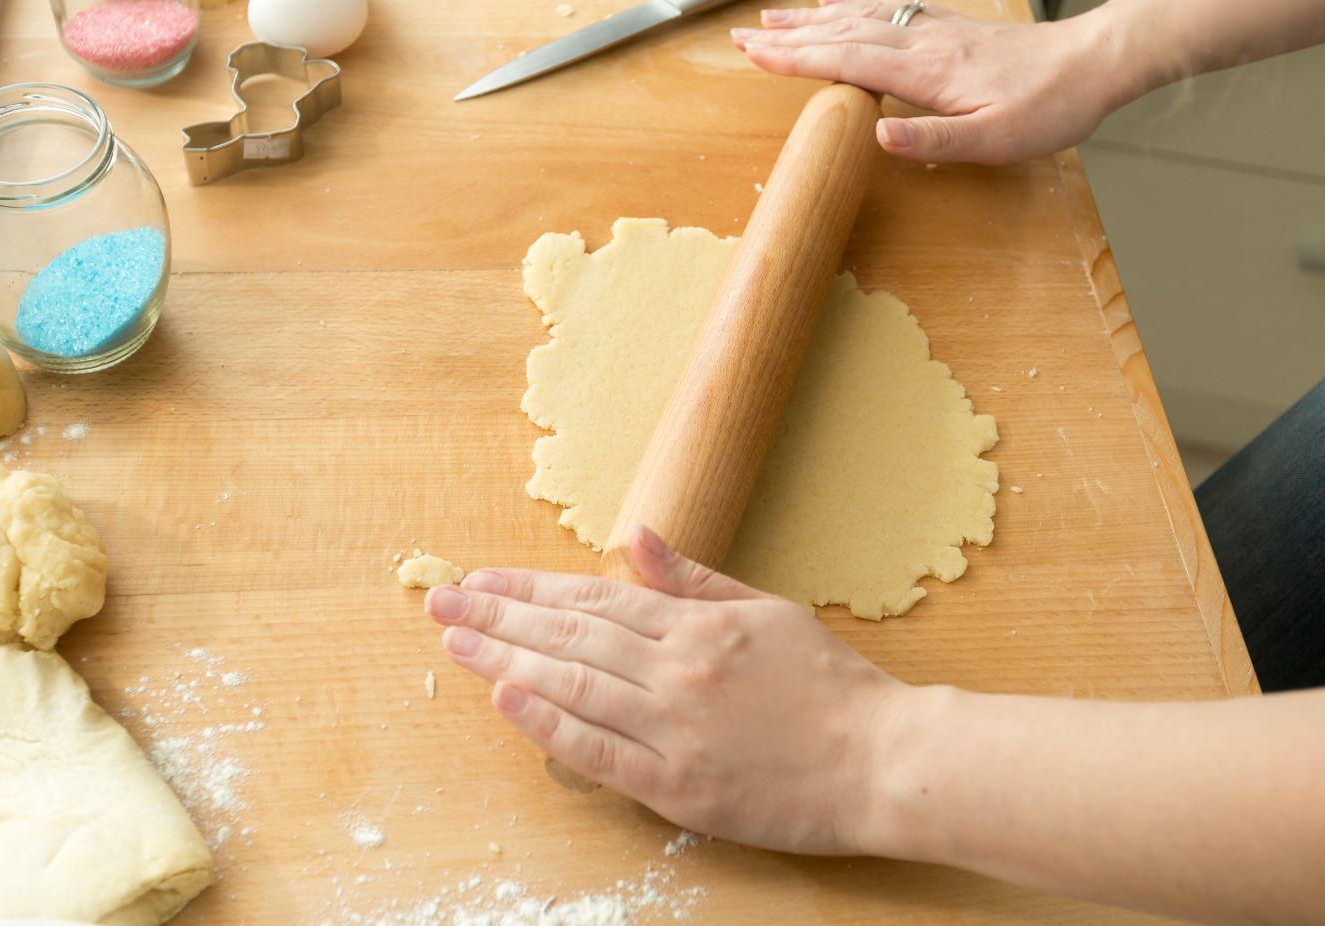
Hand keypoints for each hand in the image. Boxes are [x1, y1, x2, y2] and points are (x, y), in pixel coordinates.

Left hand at [424, 526, 906, 854]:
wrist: (883, 759)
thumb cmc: (831, 686)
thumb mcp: (768, 611)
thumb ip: (696, 580)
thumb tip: (637, 537)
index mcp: (697, 625)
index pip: (594, 598)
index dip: (531, 588)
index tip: (482, 579)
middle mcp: (677, 669)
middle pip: (570, 636)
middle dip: (499, 615)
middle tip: (442, 601)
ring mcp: (674, 729)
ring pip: (573, 685)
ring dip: (506, 660)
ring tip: (455, 642)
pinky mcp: (678, 786)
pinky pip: (600, 752)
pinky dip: (549, 725)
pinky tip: (506, 700)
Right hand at [731, 0, 1136, 165]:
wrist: (1091, 64)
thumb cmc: (1047, 108)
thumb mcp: (993, 141)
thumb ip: (932, 141)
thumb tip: (875, 138)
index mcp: (925, 71)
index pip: (844, 61)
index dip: (795, 59)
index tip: (753, 55)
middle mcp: (922, 41)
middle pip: (840, 33)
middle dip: (788, 37)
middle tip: (741, 37)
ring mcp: (934, 30)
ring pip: (859, 17)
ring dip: (811, 20)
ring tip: (773, 20)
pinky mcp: (948, 28)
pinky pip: (886, 10)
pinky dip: (852, 7)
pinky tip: (838, 6)